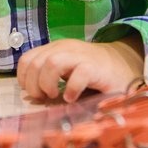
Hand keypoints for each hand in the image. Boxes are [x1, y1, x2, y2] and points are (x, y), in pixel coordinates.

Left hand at [16, 35, 144, 102]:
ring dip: (48, 84)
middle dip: (34, 85)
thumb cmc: (91, 74)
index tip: (34, 93)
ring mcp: (81, 56)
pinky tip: (72, 98)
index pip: (26, 59)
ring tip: (56, 96)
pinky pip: (79, 74)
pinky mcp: (96, 68)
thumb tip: (30, 95)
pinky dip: (71, 89)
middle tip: (45, 97)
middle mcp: (65, 49)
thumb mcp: (65, 71)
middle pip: (35, 63)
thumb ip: (48, 77)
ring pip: (52, 63)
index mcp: (55, 49)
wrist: (123, 66)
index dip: (24, 79)